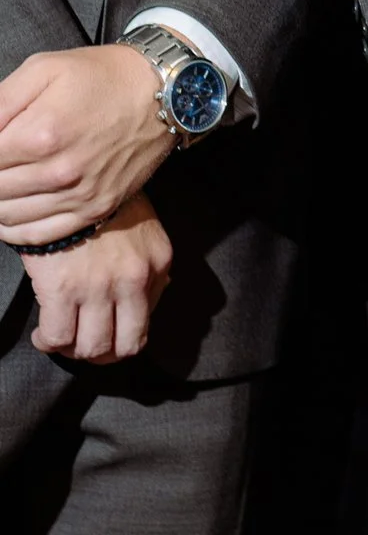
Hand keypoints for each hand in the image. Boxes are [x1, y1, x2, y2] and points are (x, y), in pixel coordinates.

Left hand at [0, 45, 171, 243]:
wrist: (162, 94)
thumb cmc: (100, 76)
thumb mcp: (42, 69)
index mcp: (40, 135)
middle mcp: (59, 172)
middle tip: (0, 162)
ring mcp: (79, 195)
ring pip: (8, 215)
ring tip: (3, 183)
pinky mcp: (95, 209)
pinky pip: (38, 235)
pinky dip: (14, 229)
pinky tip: (9, 212)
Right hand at [21, 193, 172, 363]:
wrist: (68, 179)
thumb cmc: (103, 203)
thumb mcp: (145, 230)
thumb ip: (151, 266)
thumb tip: (150, 297)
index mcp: (157, 265)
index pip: (146, 323)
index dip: (123, 337)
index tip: (106, 332)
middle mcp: (133, 280)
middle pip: (124, 346)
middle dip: (102, 354)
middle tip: (85, 345)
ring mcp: (98, 287)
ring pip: (91, 347)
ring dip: (74, 351)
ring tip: (62, 339)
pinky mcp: (62, 289)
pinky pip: (58, 336)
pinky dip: (49, 342)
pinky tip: (43, 334)